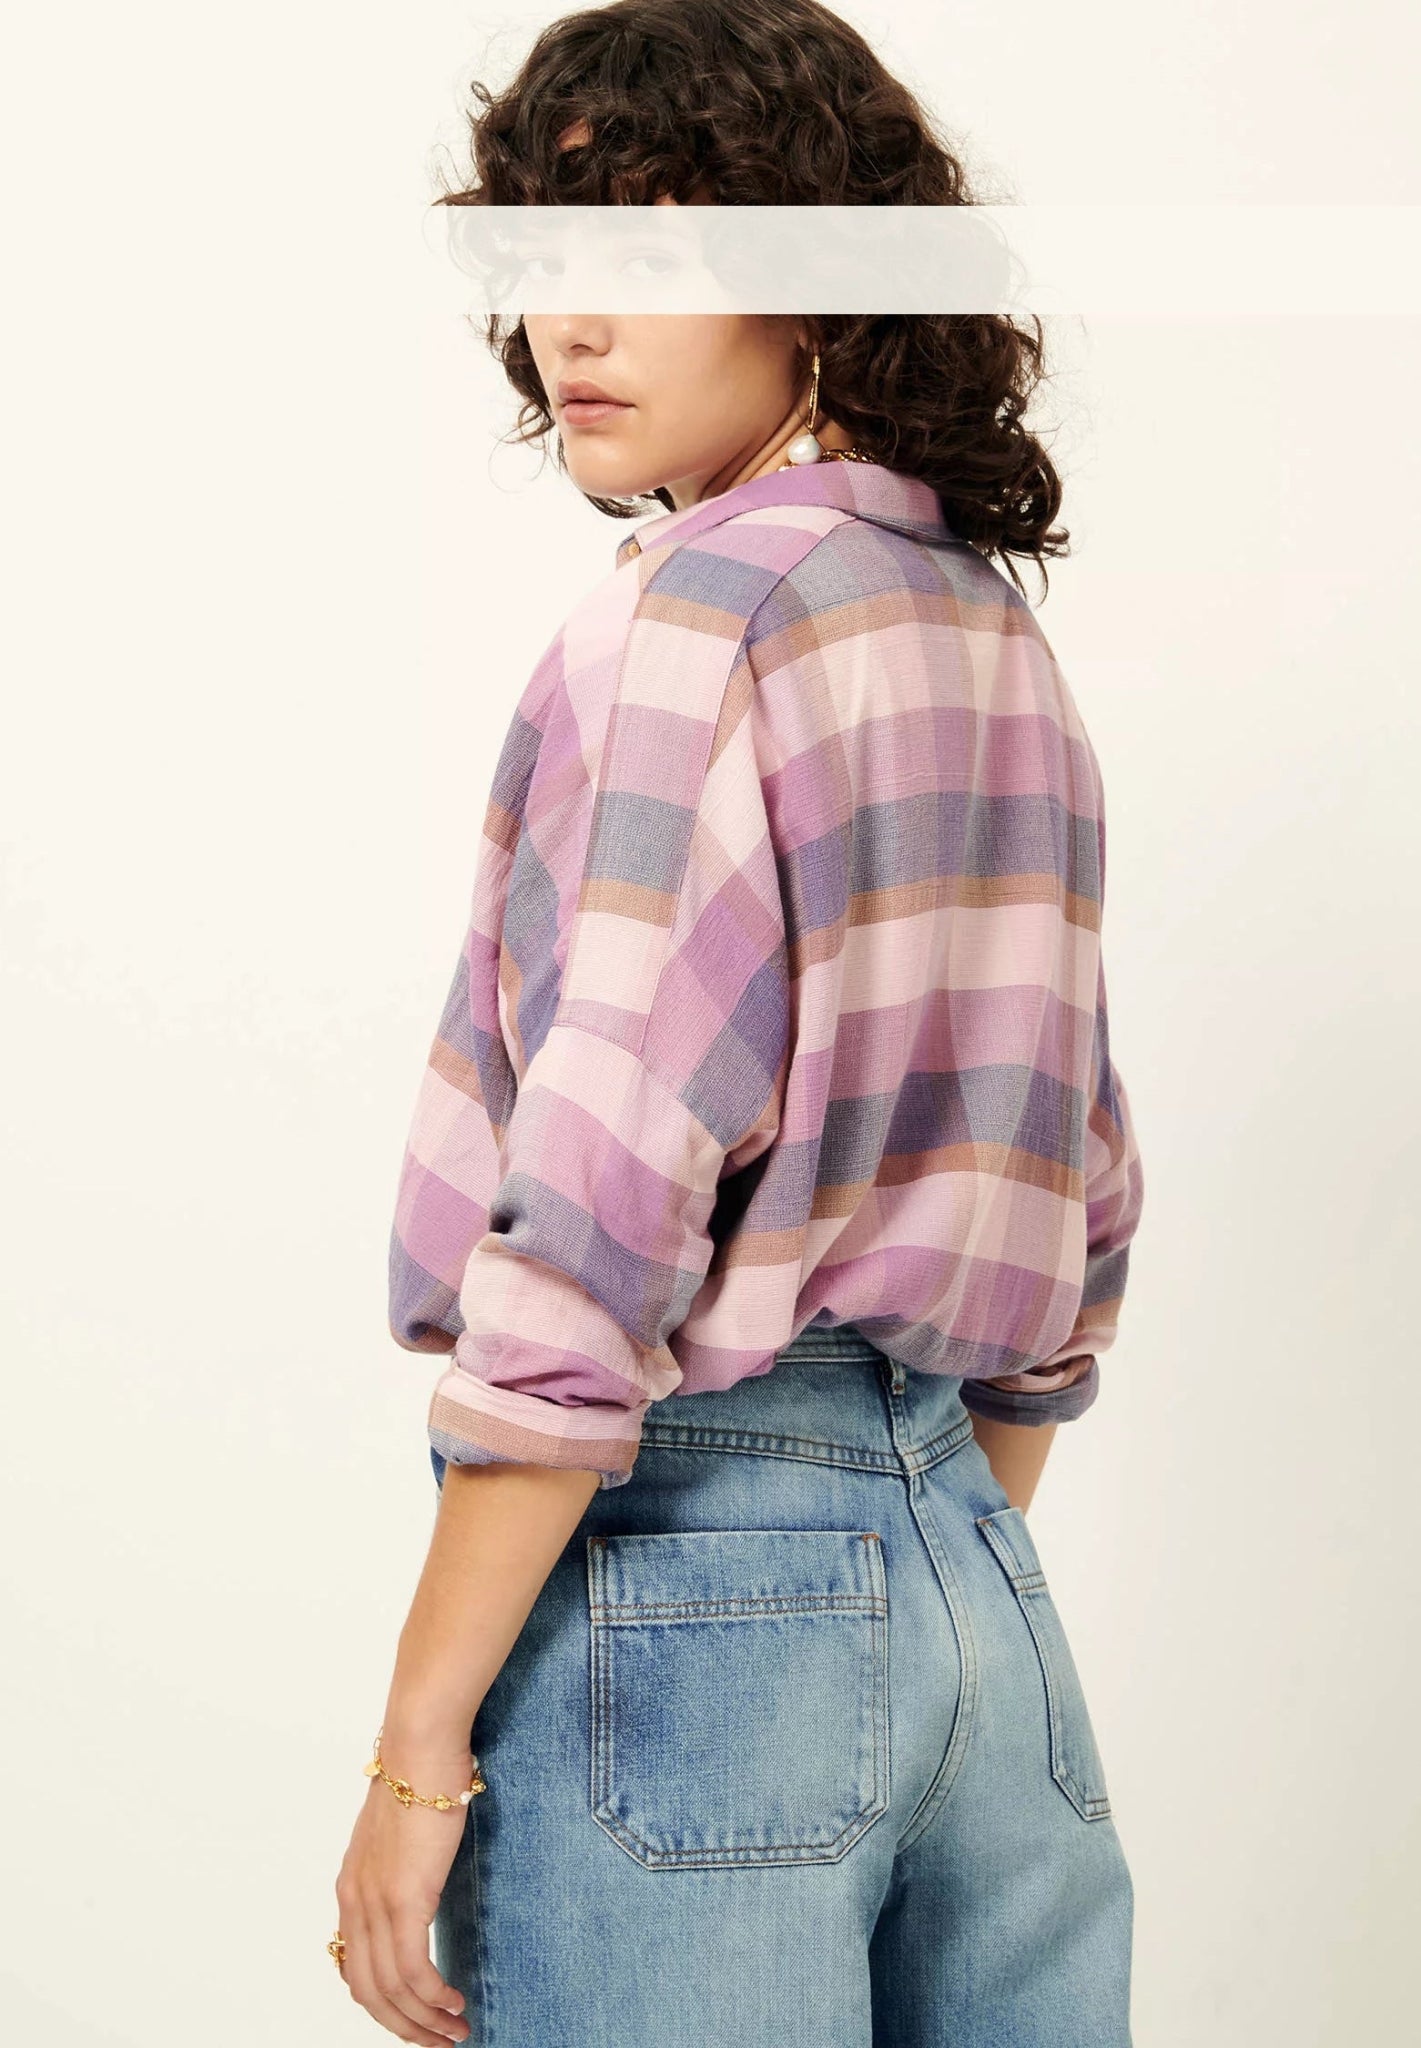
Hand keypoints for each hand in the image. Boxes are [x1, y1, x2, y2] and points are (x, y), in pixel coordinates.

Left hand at [333, 1737, 475, 2043]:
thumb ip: (402, 1865)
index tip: (414, 2019)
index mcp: (351, 1888)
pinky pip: (414, 1972)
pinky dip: (434, 1998)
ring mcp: (376, 1903)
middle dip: (403, 2028)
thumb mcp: (401, 1832)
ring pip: (392, 1991)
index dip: (382, 2005)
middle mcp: (355, 1902)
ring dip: (425, 2022)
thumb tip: (422, 1885)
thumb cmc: (421, 1775)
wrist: (421, 1746)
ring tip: (457, 2032)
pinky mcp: (405, 1899)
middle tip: (439, 2041)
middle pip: (368, 1993)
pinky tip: (456, 2001)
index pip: (354, 1968)